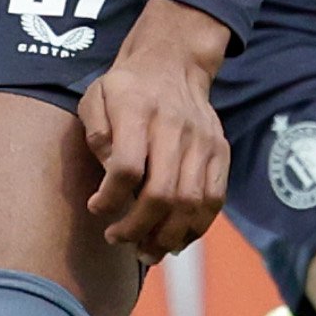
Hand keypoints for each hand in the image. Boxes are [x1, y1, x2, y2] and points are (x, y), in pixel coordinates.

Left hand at [75, 0, 230, 258]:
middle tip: (117, 239)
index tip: (96, 208)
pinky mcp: (220, 152)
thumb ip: (95, 132)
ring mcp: (203, 141)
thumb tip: (107, 173)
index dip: (110, 197)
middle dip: (137, 226)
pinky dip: (195, 227)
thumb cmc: (125, 89)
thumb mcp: (95, 97)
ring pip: (191, 203)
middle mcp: (174, 127)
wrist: (173, 65)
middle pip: (162, 192)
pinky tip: (173, 240)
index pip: (128, 167)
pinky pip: (213, 199)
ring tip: (144, 251)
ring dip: (166, 235)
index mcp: (137, 110)